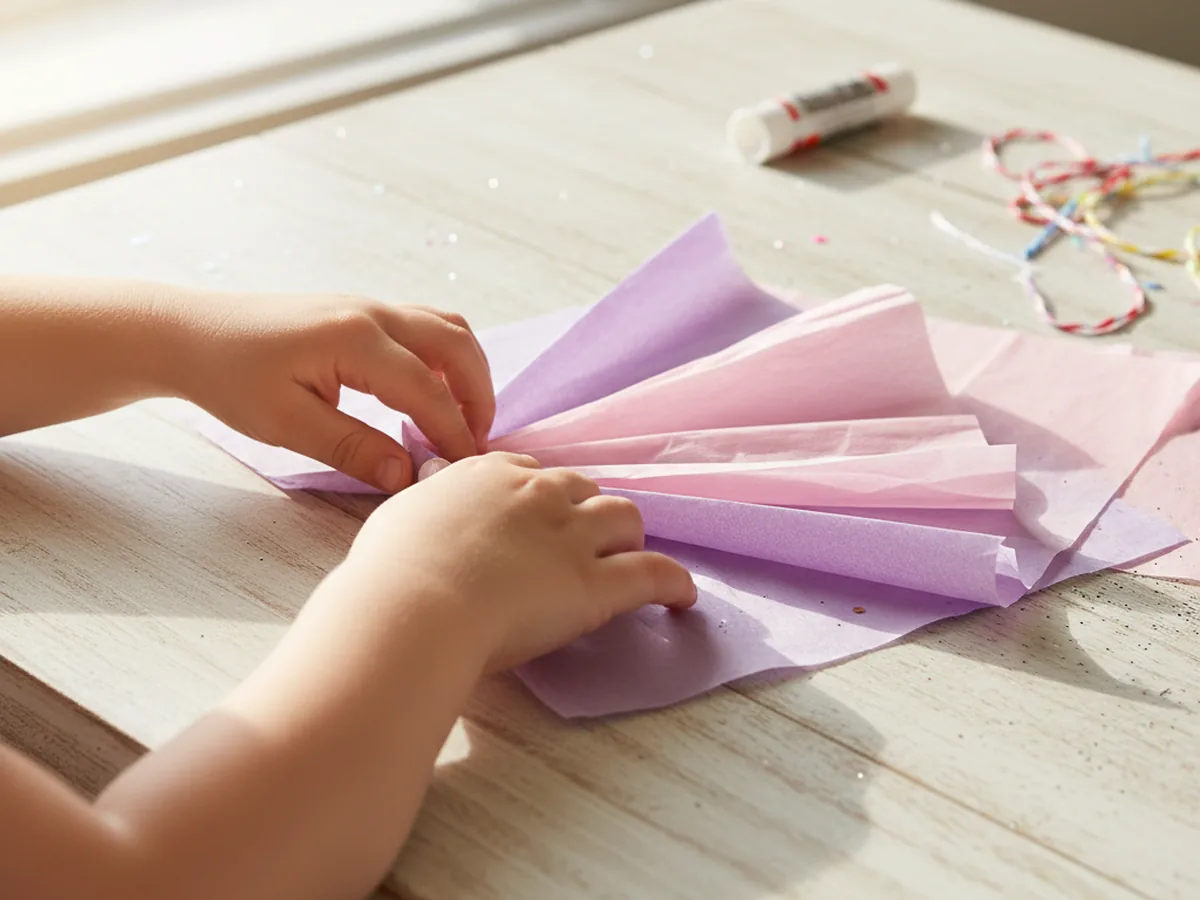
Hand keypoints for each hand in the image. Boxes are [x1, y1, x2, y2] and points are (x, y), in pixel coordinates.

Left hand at [172, 291, 493, 491]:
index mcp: (355, 340)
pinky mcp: (361, 312)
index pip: (427, 390)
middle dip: (477, 395)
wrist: (190, 333)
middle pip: (456, 344)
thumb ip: (353, 449)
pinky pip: (424, 326)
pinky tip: (431, 394)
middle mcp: (372, 313)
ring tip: (461, 420)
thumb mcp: (287, 425)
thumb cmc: (230, 378)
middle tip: (476, 443)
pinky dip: (444, 359)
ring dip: (466, 372)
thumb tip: (406, 475)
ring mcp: (368, 306)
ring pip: (446, 328)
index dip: (453, 433)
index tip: (465, 468)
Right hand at [342, 453, 697, 671]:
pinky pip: (653, 574)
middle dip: (586, 511)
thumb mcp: (402, 514)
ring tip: (629, 558)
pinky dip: (674, 583)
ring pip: (625, 517)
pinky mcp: (597, 583)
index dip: (538, 498)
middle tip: (582, 541)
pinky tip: (683, 597)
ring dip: (628, 536)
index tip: (535, 518)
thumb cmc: (392, 569)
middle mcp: (539, 494)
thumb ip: (430, 499)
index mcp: (490, 474)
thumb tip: (431, 482)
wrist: (413, 606)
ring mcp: (572, 536)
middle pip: (583, 489)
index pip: (530, 474)